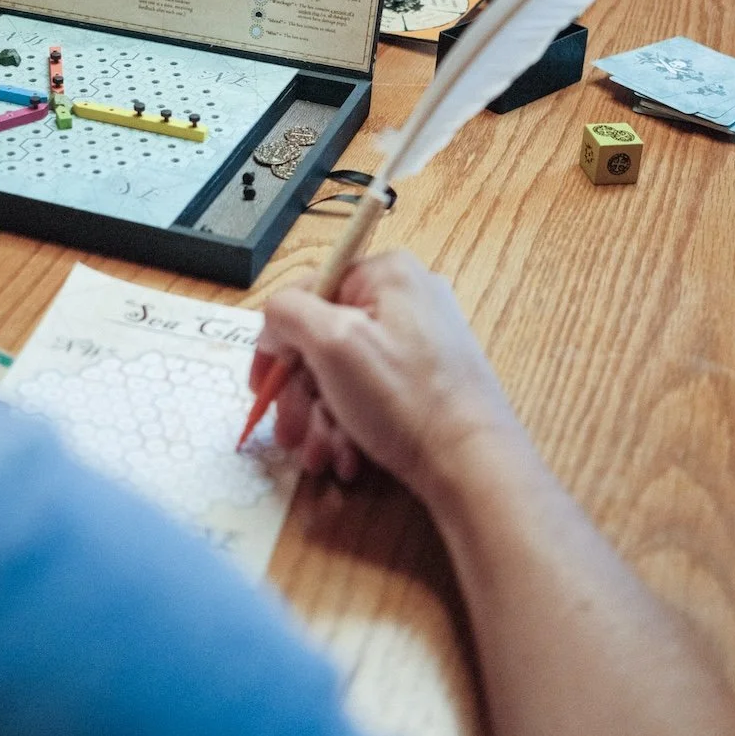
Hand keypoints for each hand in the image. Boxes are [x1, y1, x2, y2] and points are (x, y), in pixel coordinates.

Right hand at [252, 252, 521, 502]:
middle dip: (302, 394)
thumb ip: (287, 314)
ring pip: (345, 371)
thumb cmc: (403, 399)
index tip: (261, 388)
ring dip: (323, 417)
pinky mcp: (430, 374)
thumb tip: (274, 322)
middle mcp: (406, 295)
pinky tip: (349, 456)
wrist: (473, 463)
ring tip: (323, 456)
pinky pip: (372, 390)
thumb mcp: (331, 344)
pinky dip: (353, 423)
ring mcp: (421, 336)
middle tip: (291, 435)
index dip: (275, 342)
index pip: (305, 293)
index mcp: (385, 272)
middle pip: (323, 338)